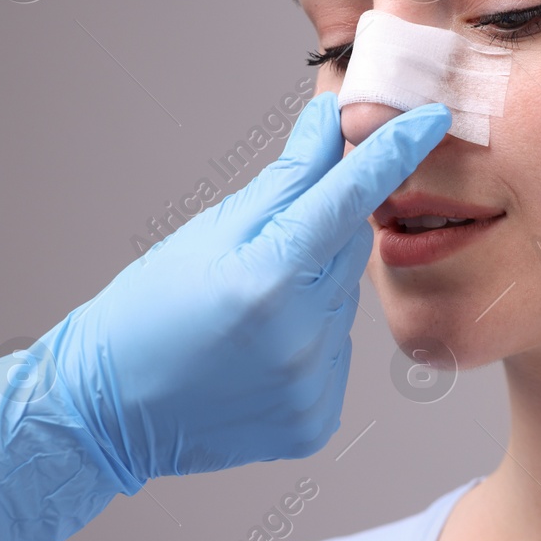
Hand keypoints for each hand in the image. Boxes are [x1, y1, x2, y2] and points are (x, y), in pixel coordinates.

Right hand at [0, 93, 449, 540]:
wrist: (106, 413)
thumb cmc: (147, 312)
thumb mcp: (209, 233)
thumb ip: (284, 180)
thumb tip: (330, 123)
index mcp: (267, 277)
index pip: (350, 199)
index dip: (394, 154)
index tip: (434, 119)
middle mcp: (299, 335)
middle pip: (350, 249)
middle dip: (323, 234)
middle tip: (268, 247)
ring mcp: (311, 385)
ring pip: (345, 304)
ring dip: (313, 292)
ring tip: (250, 313)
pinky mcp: (316, 421)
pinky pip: (337, 356)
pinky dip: (310, 343)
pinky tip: (261, 354)